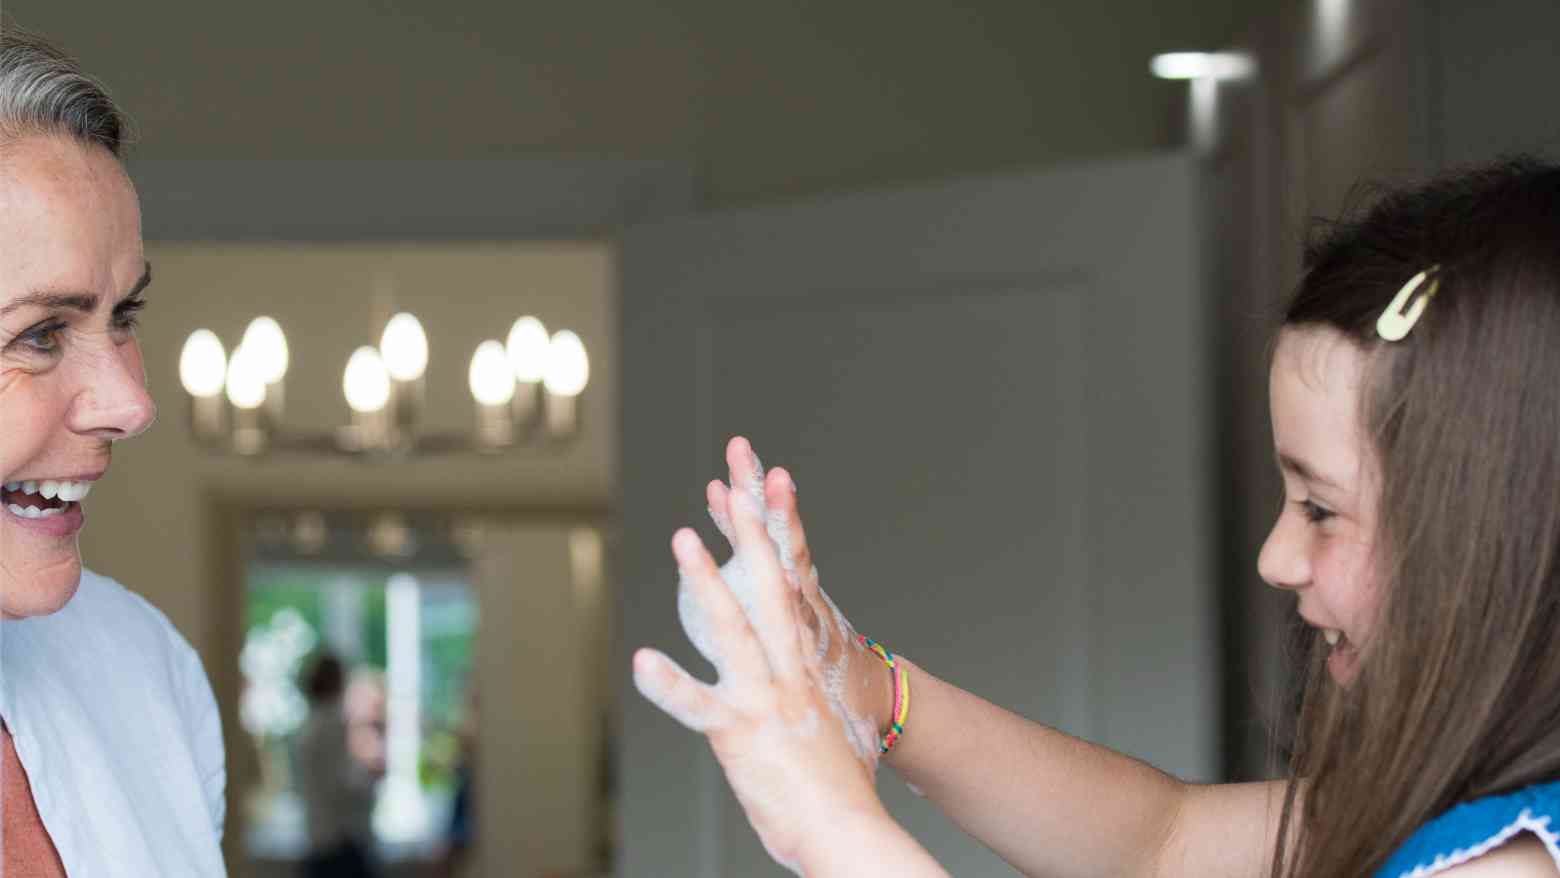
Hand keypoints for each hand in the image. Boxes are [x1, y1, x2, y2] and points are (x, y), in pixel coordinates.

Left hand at [633, 436, 889, 871]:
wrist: (849, 832)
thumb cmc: (833, 798)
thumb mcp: (814, 742)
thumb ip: (792, 719)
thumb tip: (785, 724)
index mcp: (802, 672)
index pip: (787, 593)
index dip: (773, 546)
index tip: (763, 503)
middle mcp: (787, 674)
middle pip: (768, 590)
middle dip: (751, 535)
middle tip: (735, 489)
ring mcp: (765, 698)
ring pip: (733, 627)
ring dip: (707, 580)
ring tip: (684, 537)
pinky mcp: (741, 732)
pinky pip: (698, 703)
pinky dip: (668, 684)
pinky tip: (641, 661)